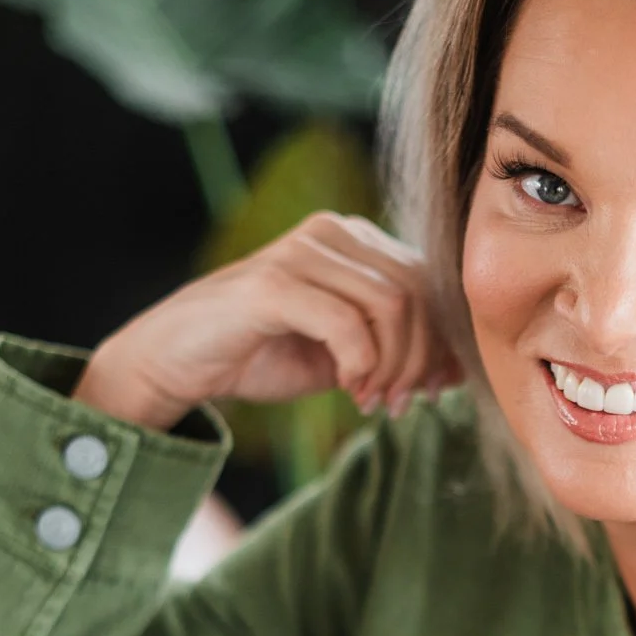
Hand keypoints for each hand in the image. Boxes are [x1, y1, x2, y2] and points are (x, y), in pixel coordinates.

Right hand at [72, 213, 461, 430]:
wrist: (178, 361)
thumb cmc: (261, 354)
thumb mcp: (345, 354)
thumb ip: (395, 349)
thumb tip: (457, 368)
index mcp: (356, 240)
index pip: (430, 282)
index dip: (442, 341)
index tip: (432, 392)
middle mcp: (333, 231)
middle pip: (419, 292)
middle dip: (420, 359)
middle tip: (398, 404)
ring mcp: (301, 251)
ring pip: (392, 306)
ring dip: (393, 367)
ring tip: (372, 401)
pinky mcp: (274, 283)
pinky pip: (348, 322)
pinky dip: (362, 365)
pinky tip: (350, 390)